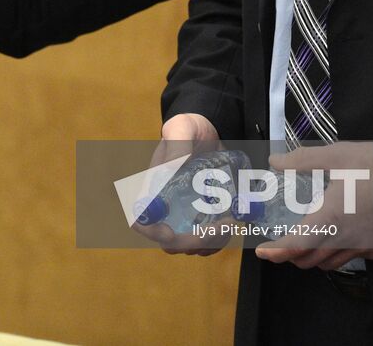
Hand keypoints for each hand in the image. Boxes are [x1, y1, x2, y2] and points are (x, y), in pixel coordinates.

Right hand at [132, 114, 226, 254]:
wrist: (208, 130)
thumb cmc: (188, 127)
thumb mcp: (181, 128)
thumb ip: (176, 144)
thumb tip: (168, 171)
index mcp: (153, 188)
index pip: (140, 219)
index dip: (151, 232)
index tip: (170, 232)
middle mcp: (166, 206)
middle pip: (168, 240)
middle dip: (191, 242)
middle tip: (215, 228)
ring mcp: (185, 214)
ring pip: (190, 245)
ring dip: (209, 243)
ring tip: (229, 223)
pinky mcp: (204, 216)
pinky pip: (208, 240)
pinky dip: (220, 240)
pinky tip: (232, 223)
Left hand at [253, 141, 372, 269]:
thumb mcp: (336, 155)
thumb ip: (302, 160)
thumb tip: (275, 161)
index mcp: (330, 218)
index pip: (295, 245)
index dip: (276, 252)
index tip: (263, 252)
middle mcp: (346, 239)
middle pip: (309, 261)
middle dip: (291, 255)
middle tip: (282, 243)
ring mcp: (365, 247)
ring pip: (331, 263)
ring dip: (315, 257)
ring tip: (309, 240)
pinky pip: (354, 257)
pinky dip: (341, 252)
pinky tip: (342, 236)